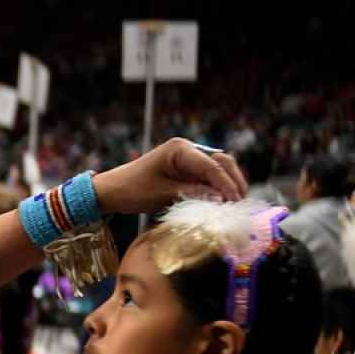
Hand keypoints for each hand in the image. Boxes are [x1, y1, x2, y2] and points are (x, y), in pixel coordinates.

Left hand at [94, 137, 248, 214]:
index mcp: (180, 149)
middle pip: (221, 162)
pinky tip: (224, 201)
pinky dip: (218, 187)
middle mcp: (188, 149)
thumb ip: (193, 193)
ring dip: (228, 184)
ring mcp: (189, 158)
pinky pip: (208, 176)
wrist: (113, 190)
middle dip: (233, 181)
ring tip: (236, 204)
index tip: (235, 201)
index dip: (226, 184)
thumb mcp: (163, 193)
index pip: (211, 166)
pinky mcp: (187, 169)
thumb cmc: (133, 190)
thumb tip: (221, 199)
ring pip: (218, 169)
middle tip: (241, 204)